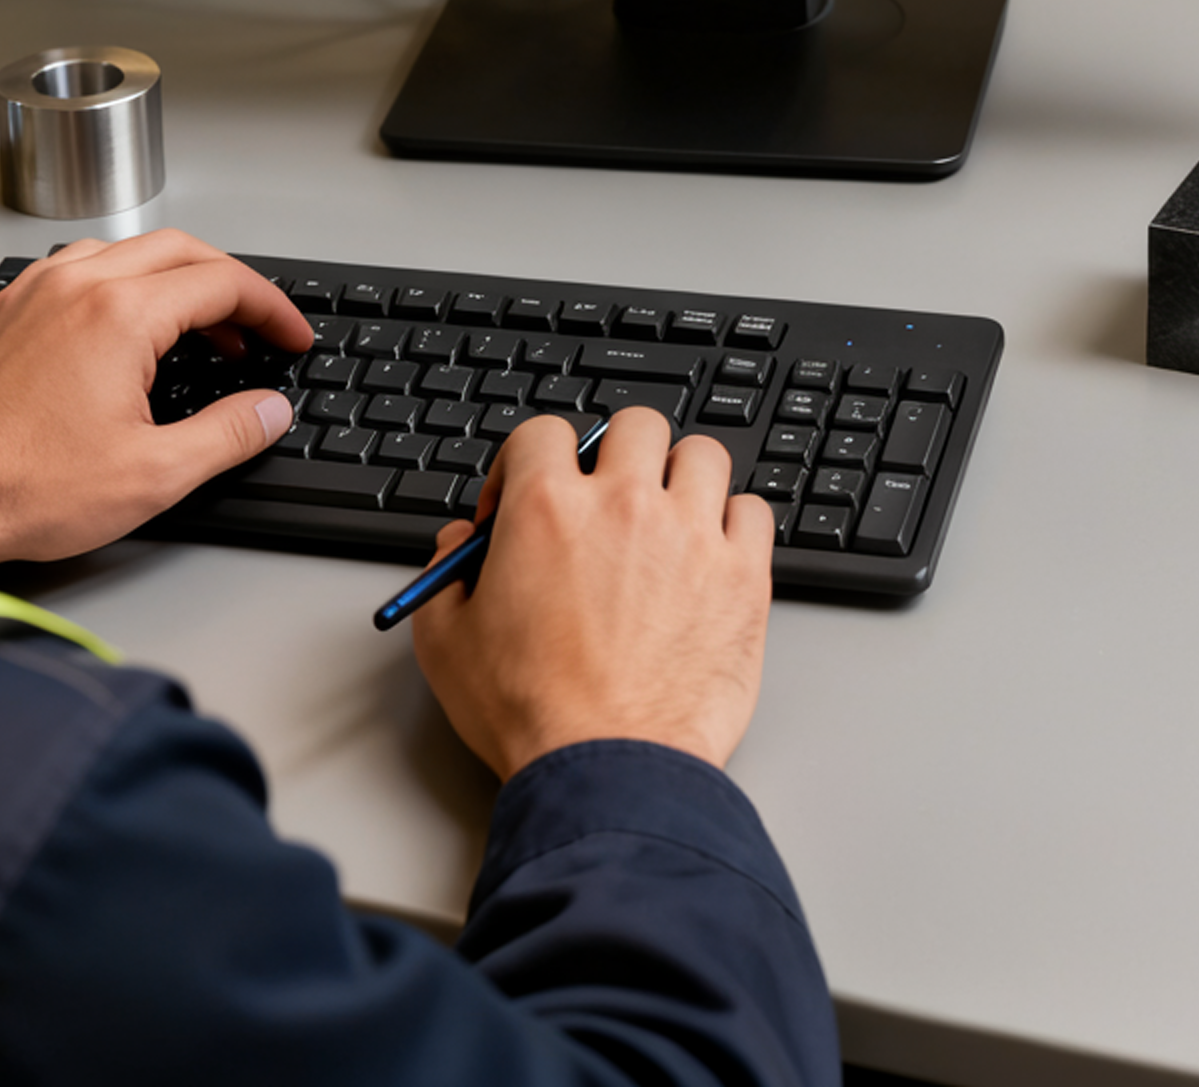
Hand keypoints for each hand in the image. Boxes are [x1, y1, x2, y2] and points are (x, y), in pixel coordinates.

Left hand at [0, 231, 310, 574]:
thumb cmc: (19, 487)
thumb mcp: (151, 474)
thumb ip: (226, 435)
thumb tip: (269, 411)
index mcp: (120, 314)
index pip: (223, 283)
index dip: (271, 310)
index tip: (291, 337)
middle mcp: (78, 285)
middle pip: (182, 250)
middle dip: (233, 284)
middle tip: (259, 328)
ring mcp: (36, 292)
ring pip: (129, 251)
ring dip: (178, 278)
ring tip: (201, 329)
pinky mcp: (8, 311)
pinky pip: (82, 268)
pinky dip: (126, 282)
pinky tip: (130, 327)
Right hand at [411, 409, 773, 781]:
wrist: (609, 771)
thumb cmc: (534, 716)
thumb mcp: (448, 643)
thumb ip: (445, 576)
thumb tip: (458, 546)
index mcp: (547, 508)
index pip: (543, 432)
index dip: (527, 462)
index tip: (524, 499)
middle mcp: (623, 504)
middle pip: (635, 426)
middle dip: (615, 454)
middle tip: (607, 497)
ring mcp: (690, 534)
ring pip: (702, 455)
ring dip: (682, 478)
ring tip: (669, 516)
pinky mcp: (742, 575)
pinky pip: (754, 511)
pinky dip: (735, 524)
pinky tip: (713, 552)